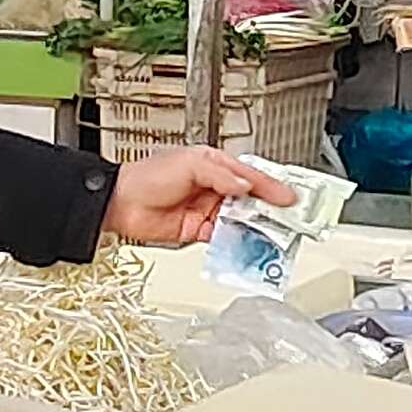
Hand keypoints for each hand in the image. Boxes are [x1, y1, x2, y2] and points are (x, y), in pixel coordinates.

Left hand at [103, 145, 285, 244]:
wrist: (121, 203)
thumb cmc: (148, 176)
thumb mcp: (190, 164)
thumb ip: (221, 176)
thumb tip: (247, 185)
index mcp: (215, 165)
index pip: (251, 175)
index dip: (272, 186)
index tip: (289, 198)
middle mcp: (215, 187)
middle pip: (252, 199)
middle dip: (270, 210)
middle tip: (289, 220)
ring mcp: (208, 210)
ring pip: (242, 220)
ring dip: (257, 228)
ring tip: (274, 236)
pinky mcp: (199, 231)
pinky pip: (225, 239)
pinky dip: (238, 244)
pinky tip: (249, 246)